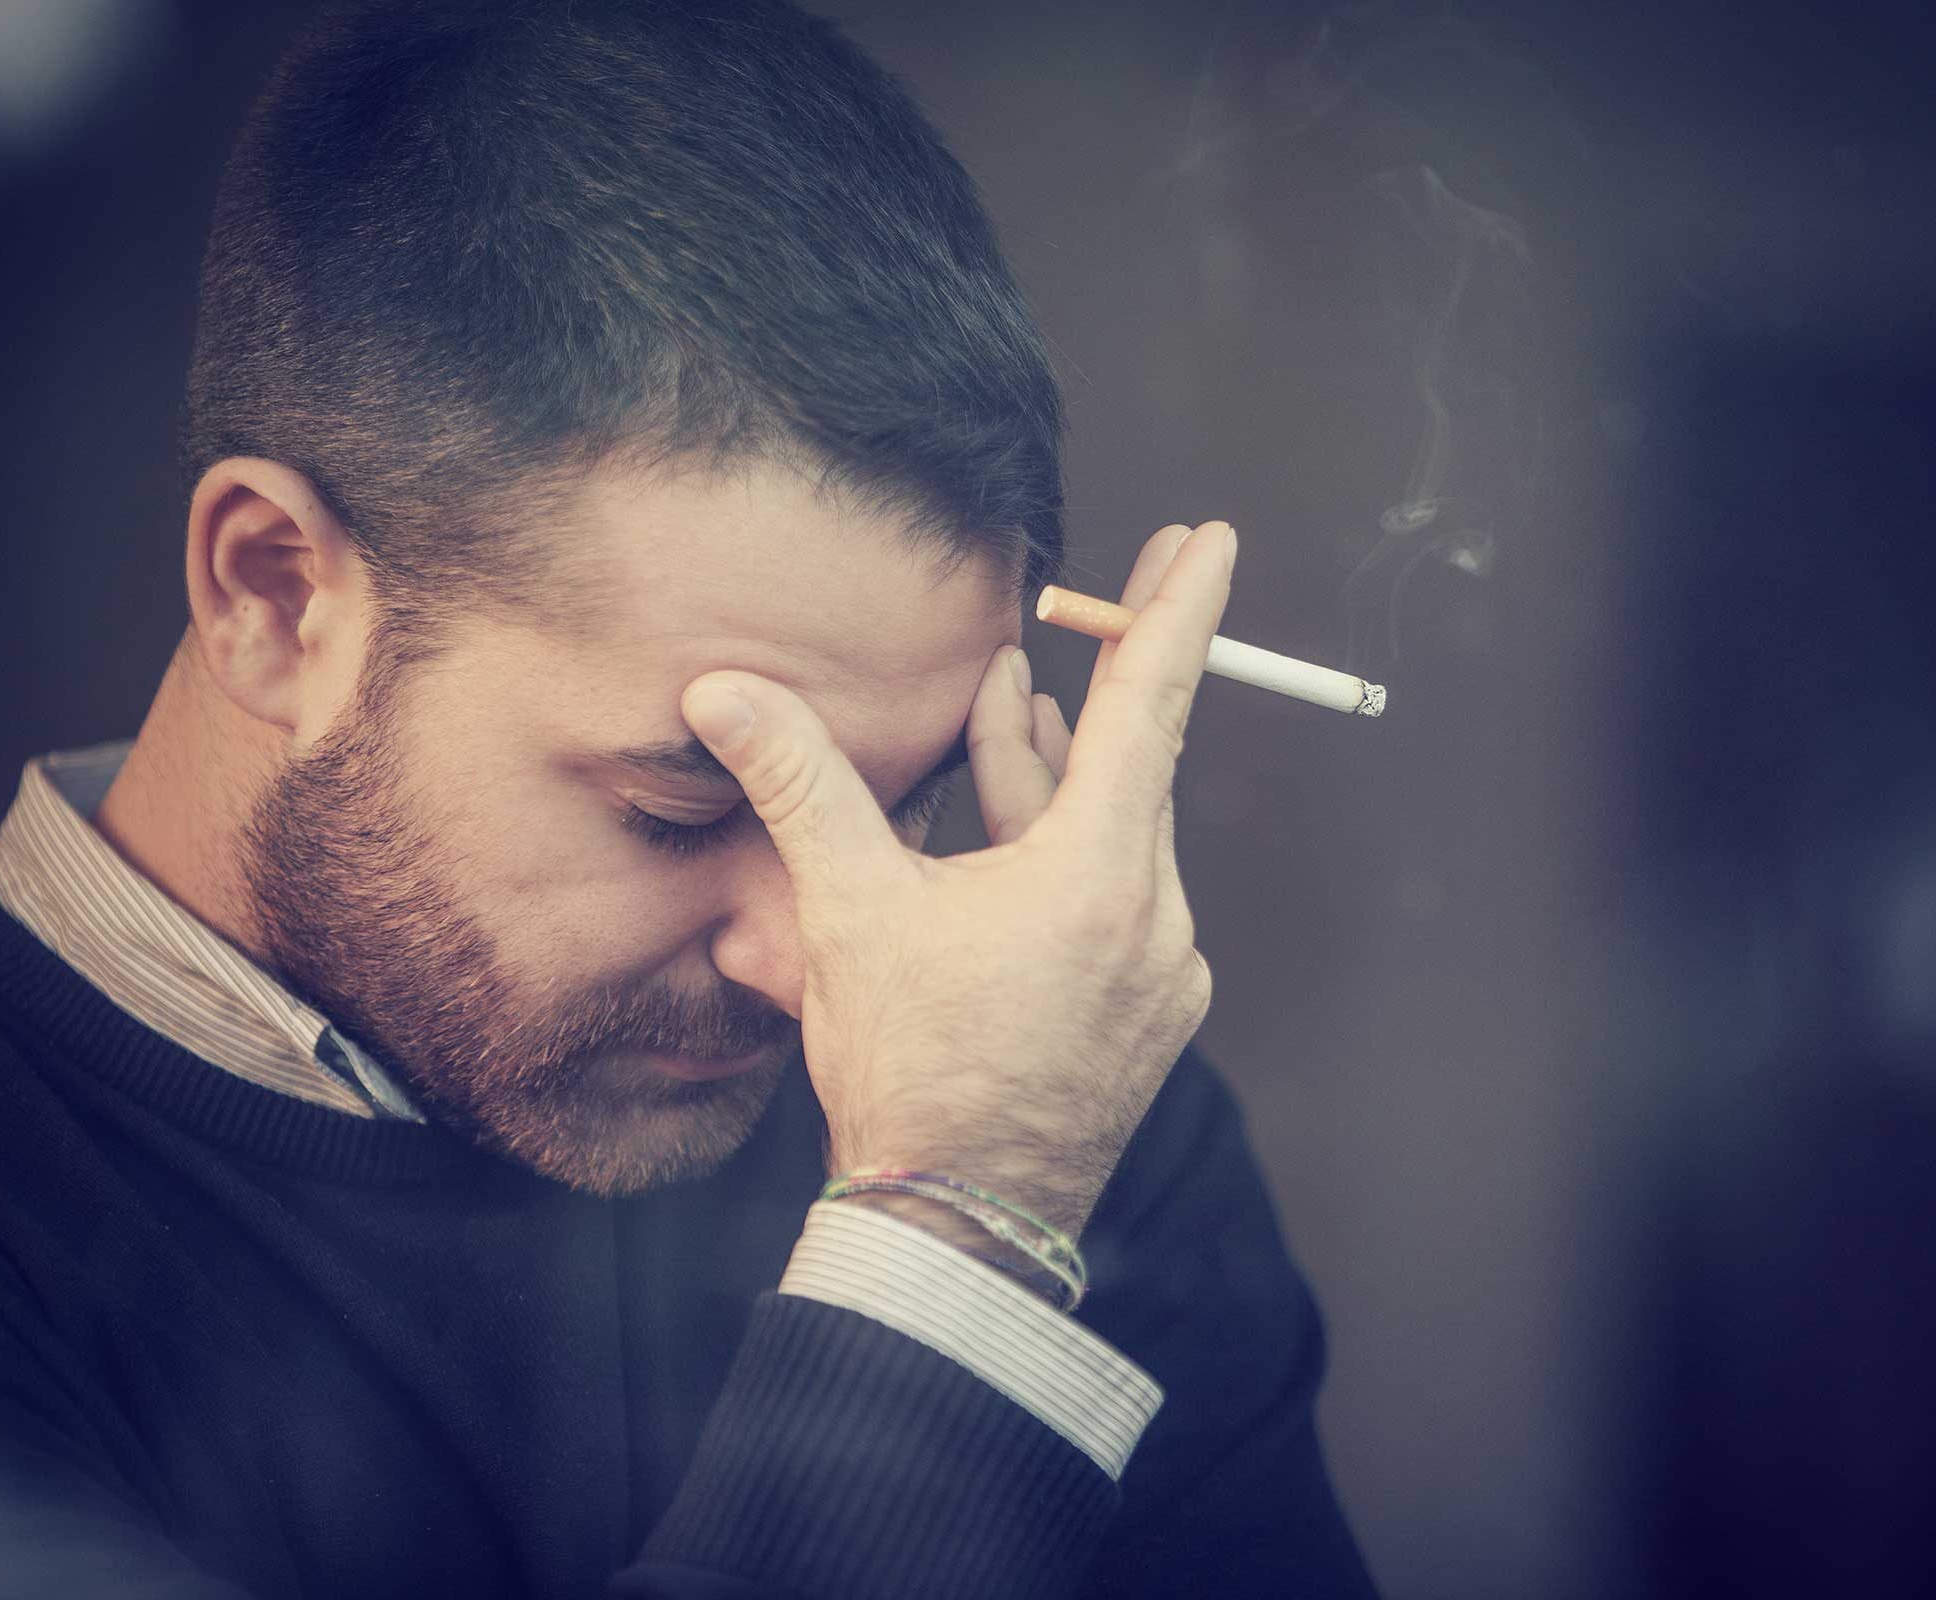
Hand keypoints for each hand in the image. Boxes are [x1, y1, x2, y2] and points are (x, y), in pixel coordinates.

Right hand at [679, 520, 1234, 1238]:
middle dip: (1103, 675)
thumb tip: (724, 692)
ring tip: (1023, 696)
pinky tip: (1014, 828)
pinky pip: (1108, 898)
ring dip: (1056, 770)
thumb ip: (799, 785)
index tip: (1211, 541)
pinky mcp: (1145, 1011)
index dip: (1177, 610)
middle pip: (1126, 766)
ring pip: (1105, 836)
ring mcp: (1157, 968)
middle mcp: (1152, 912)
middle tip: (1114, 588)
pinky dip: (1062, 851)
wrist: (961, 1225)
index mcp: (1098, 872)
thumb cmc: (912, 1069)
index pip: (1151, 703)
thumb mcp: (848, 913)